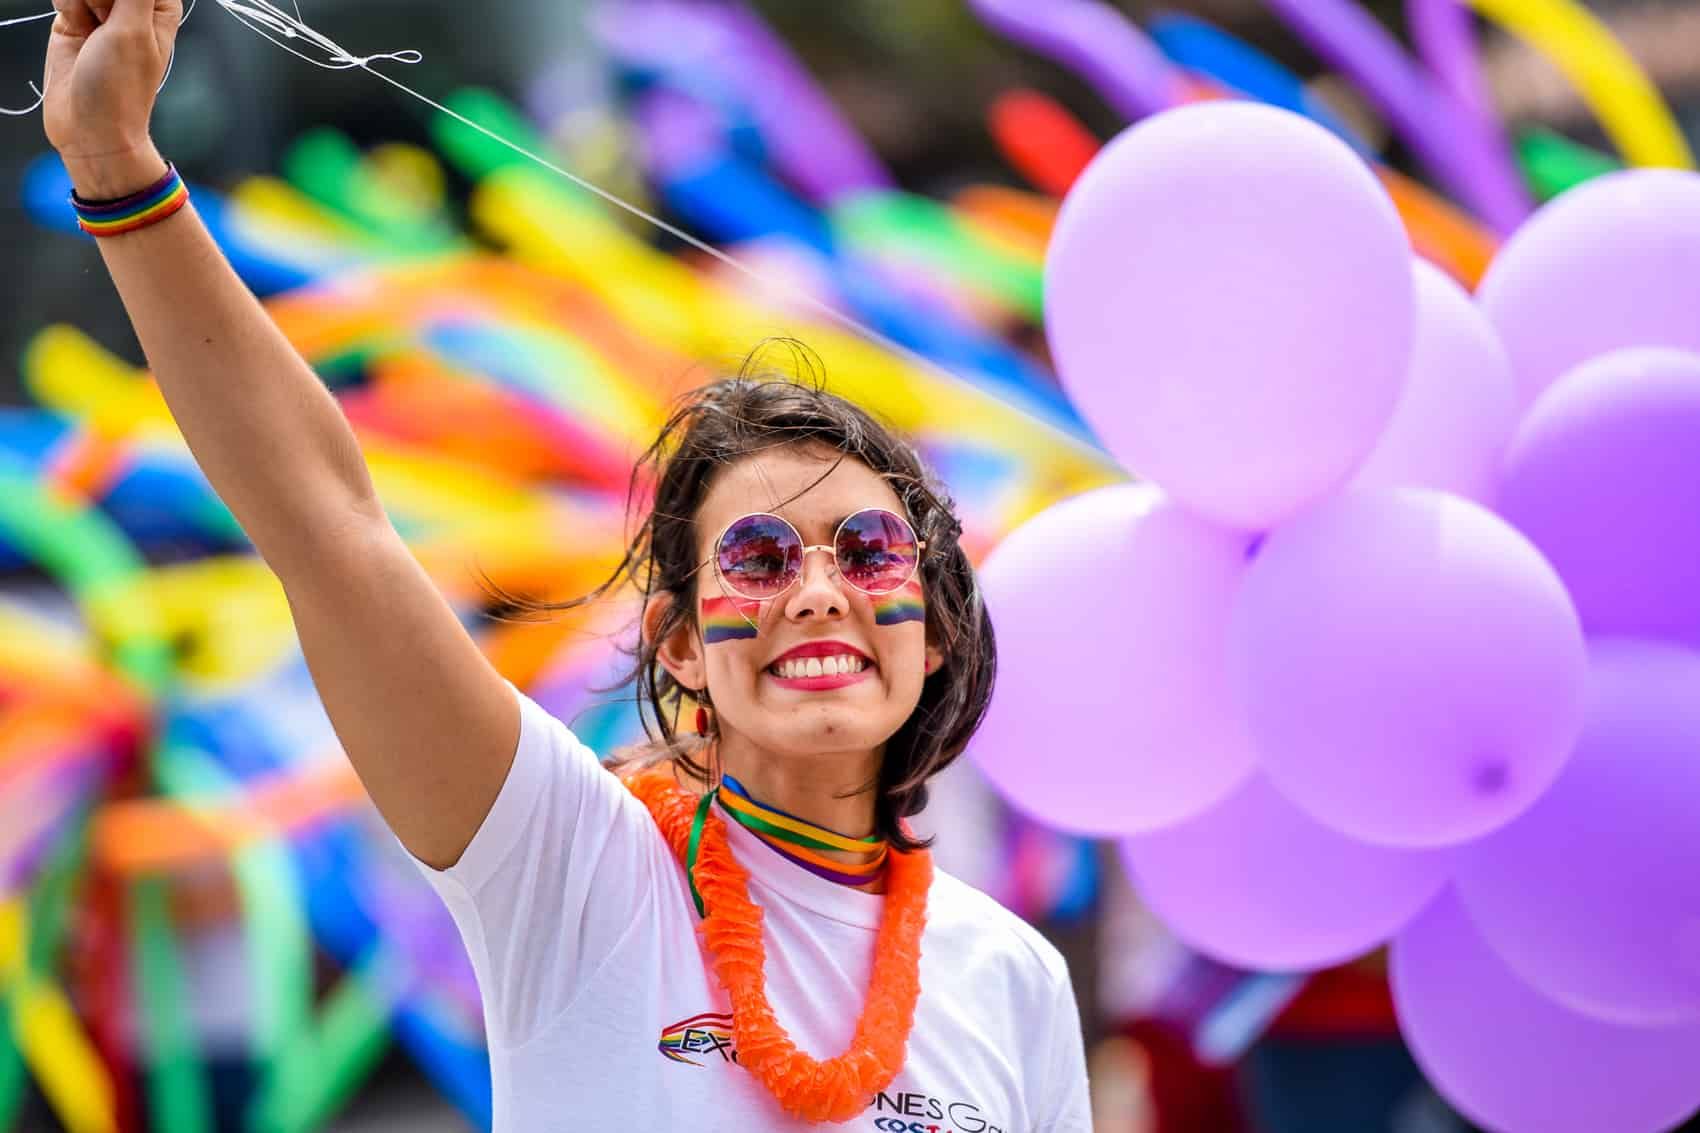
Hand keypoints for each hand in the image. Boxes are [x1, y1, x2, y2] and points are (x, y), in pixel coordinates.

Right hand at [42, 0, 182, 196]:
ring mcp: (100, 12)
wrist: (88, 126)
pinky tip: (74, 26)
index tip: (116, 10)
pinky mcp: (72, 20)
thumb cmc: (120, 86)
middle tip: (104, 19)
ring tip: (89, 27)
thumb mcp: (133, 29)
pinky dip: (65, 3)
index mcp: (158, 7)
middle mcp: (131, 6)